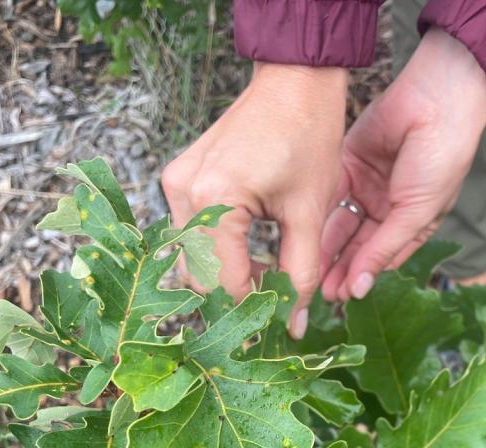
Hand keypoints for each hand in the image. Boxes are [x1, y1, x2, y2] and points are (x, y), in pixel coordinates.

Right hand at [161, 63, 347, 337]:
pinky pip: (192, 233)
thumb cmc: (308, 137)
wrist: (293, 82)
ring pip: (193, 259)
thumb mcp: (309, 214)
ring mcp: (175, 184)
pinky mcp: (180, 178)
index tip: (281, 323)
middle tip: (278, 299)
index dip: (253, 311)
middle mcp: (183, 193)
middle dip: (238, 295)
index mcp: (215, 200)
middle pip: (199, 277)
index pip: (224, 284)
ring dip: (229, 275)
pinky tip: (254, 248)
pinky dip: (220, 251)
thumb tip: (295, 326)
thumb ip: (301, 275)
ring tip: (271, 270)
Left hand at [320, 28, 485, 301]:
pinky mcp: (349, 164)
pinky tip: (306, 237)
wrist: (435, 100)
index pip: (382, 257)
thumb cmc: (441, 158)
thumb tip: (360, 289)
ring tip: (309, 271)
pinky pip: (332, 195)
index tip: (342, 297)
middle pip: (357, 245)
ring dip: (326, 248)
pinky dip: (320, 215)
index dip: (362, 277)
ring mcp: (367, 186)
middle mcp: (388, 208)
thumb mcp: (416, 212)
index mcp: (412, 222)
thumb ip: (384, 248)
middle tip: (318, 291)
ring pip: (341, 225)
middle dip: (340, 268)